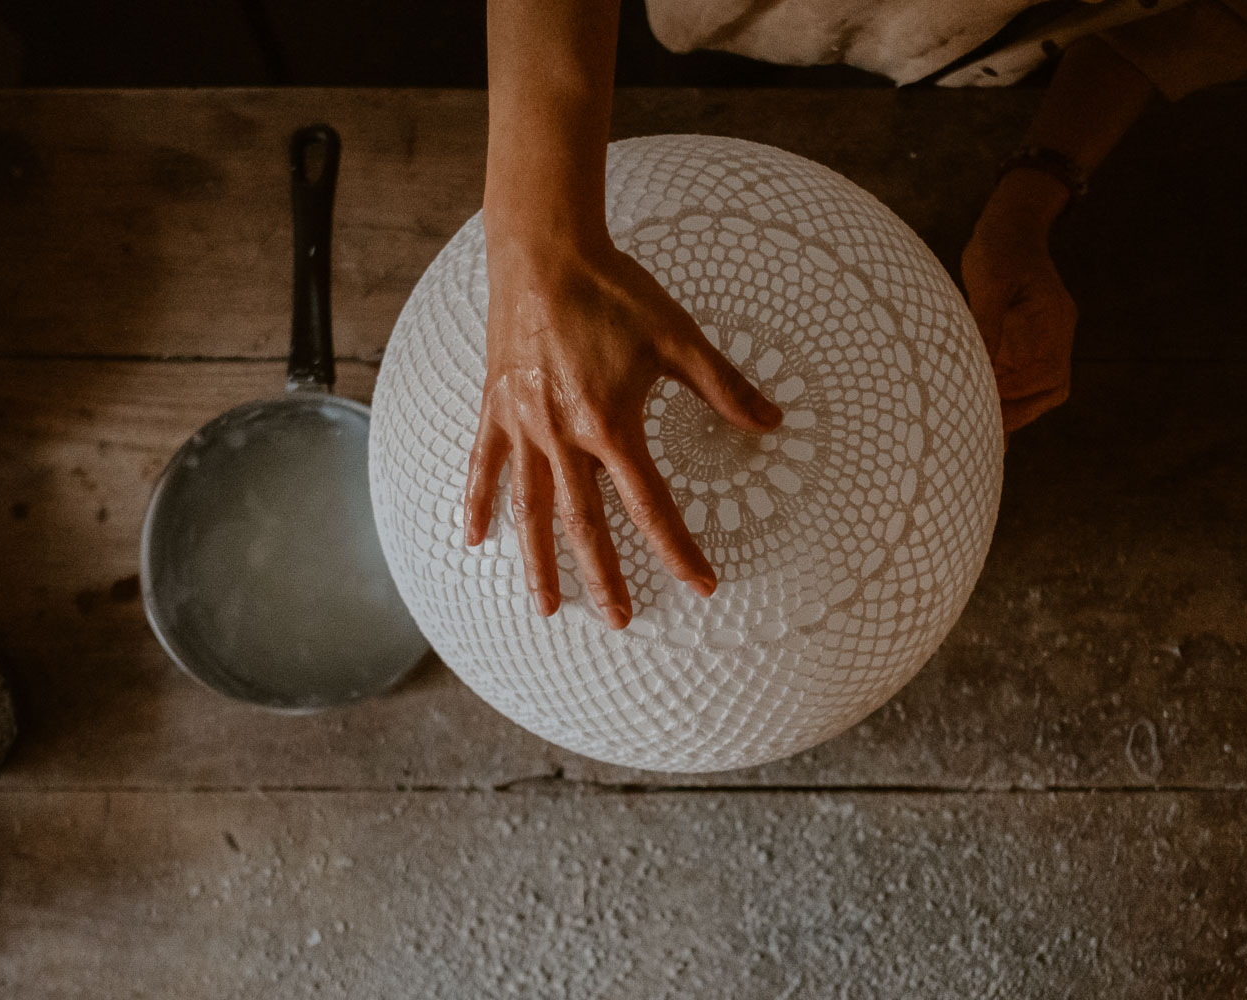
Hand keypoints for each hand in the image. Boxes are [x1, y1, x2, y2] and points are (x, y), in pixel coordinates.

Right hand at [462, 235, 783, 628]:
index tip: (700, 583)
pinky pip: (483, 467)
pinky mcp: (496, 409)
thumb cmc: (612, 291)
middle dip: (605, 577)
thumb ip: (724, 387)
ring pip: (530, 509)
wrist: (544, 252)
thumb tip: (772, 422)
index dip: (678, 549)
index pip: (651, 505)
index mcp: (610, 424)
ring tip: (548, 607)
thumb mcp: (678, 337)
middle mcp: (562, 436)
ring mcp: (523, 425)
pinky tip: (474, 539)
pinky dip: (479, 504)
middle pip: (585, 524)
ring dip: (539, 562)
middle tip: (621, 619)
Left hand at [962, 170, 1077, 443]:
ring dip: (1008, 409)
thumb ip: (987, 324)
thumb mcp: (989, 283)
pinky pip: (1023, 376)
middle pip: (1045, 390)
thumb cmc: (999, 247)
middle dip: (1013, 414)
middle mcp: (1055, 334)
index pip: (1040, 376)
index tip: (983, 419)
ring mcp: (1045, 337)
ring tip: (973, 432)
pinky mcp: (1029, 338)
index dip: (1011, 401)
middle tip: (975, 439)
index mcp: (1052, 322)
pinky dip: (1003, 394)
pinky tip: (974, 407)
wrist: (1011, 222)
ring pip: (1035, 389)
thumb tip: (977, 365)